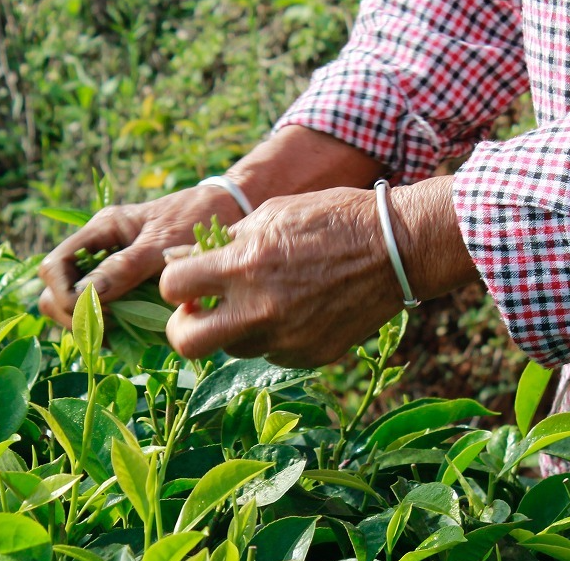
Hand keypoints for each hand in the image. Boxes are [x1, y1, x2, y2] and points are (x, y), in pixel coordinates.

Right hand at [38, 185, 244, 326]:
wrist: (227, 209)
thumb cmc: (196, 217)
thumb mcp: (160, 243)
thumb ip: (124, 266)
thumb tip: (86, 295)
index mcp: (101, 231)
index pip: (54, 268)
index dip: (65, 297)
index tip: (99, 313)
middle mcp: (98, 249)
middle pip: (55, 292)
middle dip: (76, 317)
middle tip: (111, 330)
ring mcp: (110, 268)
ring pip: (76, 307)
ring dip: (94, 326)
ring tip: (125, 334)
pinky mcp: (126, 286)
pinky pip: (103, 313)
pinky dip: (112, 328)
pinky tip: (135, 332)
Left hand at [160, 177, 476, 367]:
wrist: (396, 248)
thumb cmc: (331, 218)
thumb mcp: (270, 213)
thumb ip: (221, 242)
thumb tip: (177, 260)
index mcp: (243, 265)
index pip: (172, 288)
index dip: (174, 285)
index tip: (188, 282)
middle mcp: (259, 309)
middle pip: (187, 343)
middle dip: (184, 329)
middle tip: (198, 313)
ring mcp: (286, 338)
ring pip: (233, 349)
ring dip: (234, 329)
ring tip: (260, 301)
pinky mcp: (311, 355)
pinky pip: (273, 354)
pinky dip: (273, 337)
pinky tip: (294, 309)